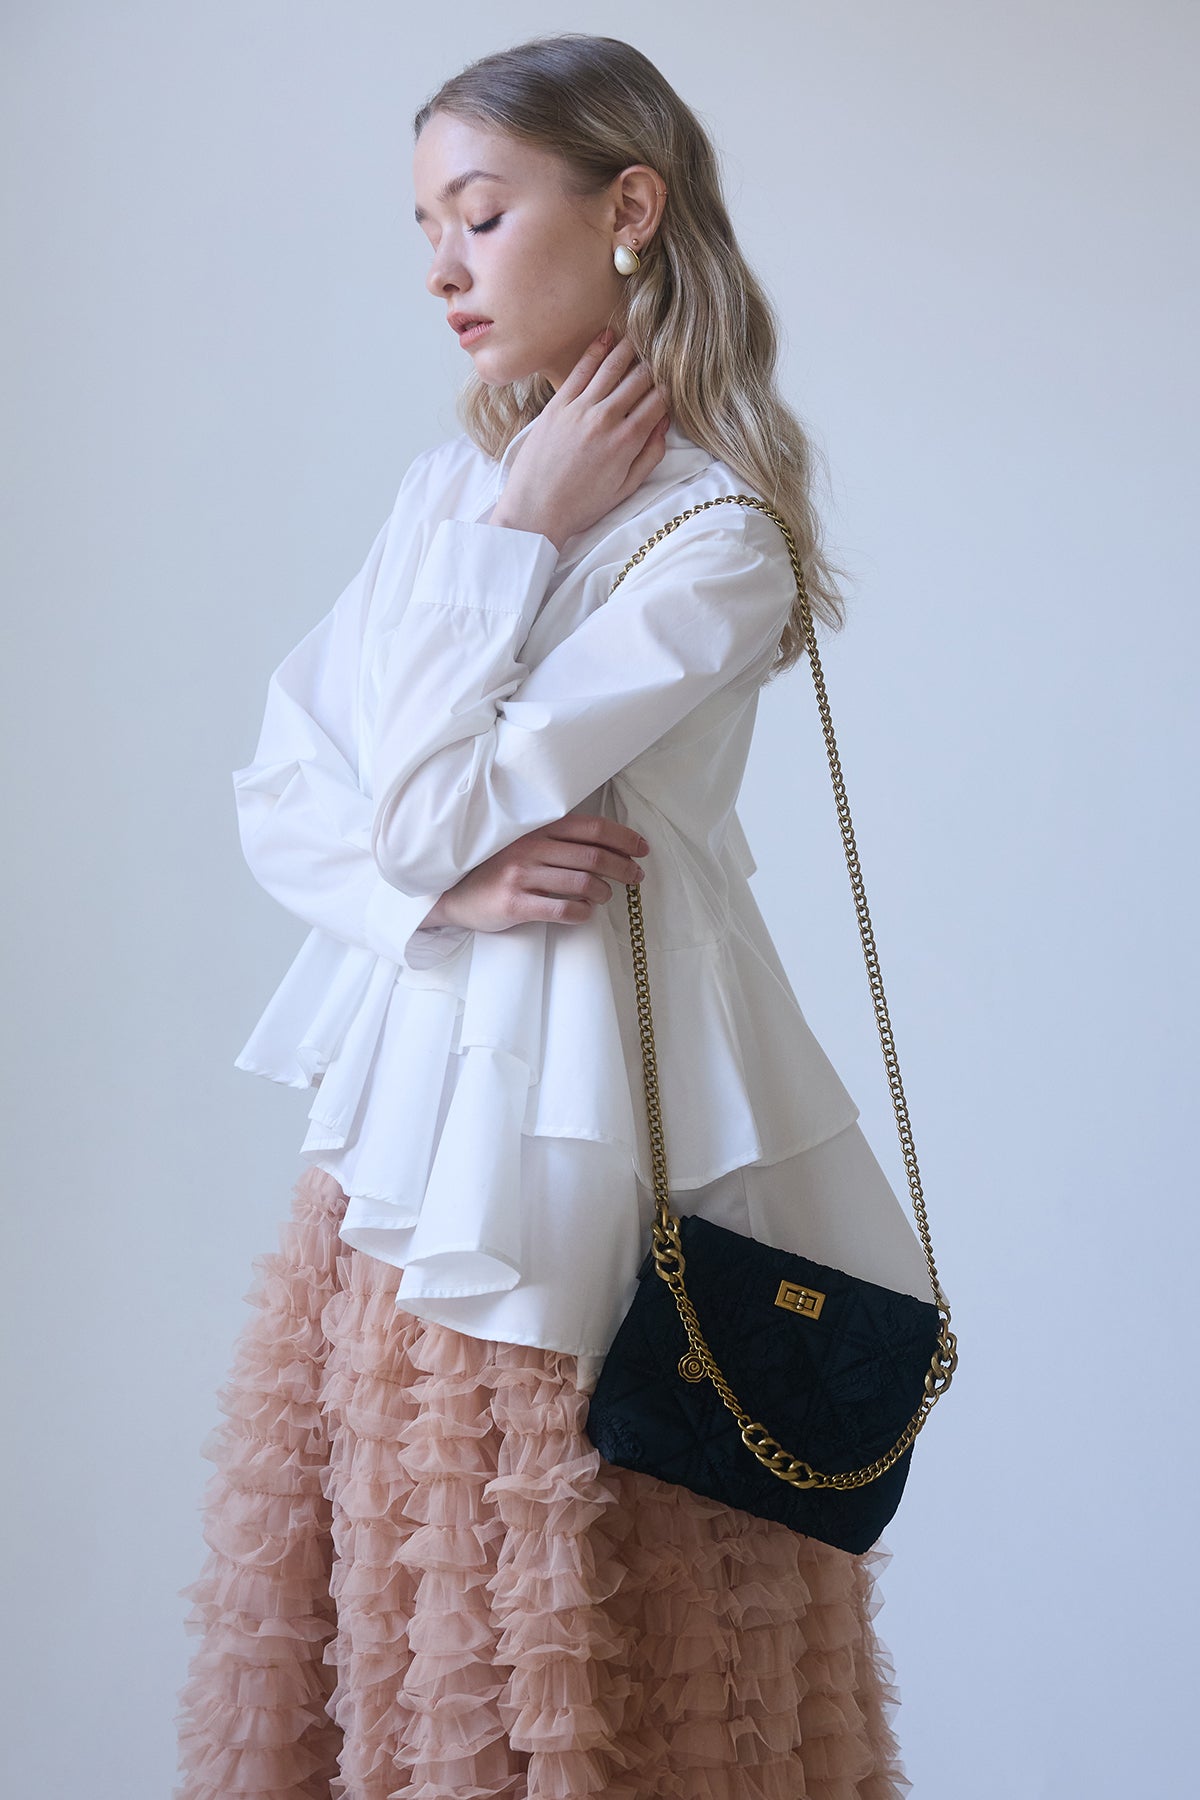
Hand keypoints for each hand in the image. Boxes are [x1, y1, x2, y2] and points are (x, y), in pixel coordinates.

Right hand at [419, 813, 649, 934]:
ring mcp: (521, 876)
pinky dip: (583, 912)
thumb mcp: (525, 844)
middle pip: (594, 856)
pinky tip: (585, 912)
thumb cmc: (496, 868)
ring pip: (583, 884)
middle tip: (636, 877)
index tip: (642, 849)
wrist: (452, 894)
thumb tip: (609, 847)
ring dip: (605, 892)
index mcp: (537, 829)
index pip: (592, 828)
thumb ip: (558, 841)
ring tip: (606, 897)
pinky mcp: (514, 904)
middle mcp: (531, 848)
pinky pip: (563, 910)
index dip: (623, 838)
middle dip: (624, 867)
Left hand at [490, 332, 670, 548]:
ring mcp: (580, 408)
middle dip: (653, 366)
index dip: (669, 388)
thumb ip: (650, 455)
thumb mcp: (626, 488)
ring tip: (639, 338)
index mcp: (628, 441)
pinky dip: (596, 350)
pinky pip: (581, 369)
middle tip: (660, 354)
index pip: (658, 401)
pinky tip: (607, 336)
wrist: (536, 510)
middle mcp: (607, 419)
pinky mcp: (558, 404)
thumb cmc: (581, 505)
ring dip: (629, 349)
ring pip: (612, 367)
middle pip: (639, 379)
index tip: (672, 381)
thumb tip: (665, 425)